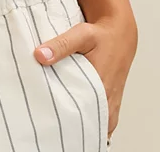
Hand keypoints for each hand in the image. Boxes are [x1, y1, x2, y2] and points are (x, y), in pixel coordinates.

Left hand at [33, 11, 137, 142]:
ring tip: (59, 118)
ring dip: (79, 122)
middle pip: (86, 124)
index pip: (81, 117)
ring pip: (94, 124)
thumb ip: (60, 45)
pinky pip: (100, 120)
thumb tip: (39, 55)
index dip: (63, 119)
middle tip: (49, 118)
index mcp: (101, 88)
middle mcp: (107, 100)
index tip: (47, 116)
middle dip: (68, 123)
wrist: (120, 34)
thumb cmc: (101, 35)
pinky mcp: (110, 103)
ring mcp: (110, 104)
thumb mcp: (81, 35)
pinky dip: (88, 119)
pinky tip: (73, 115)